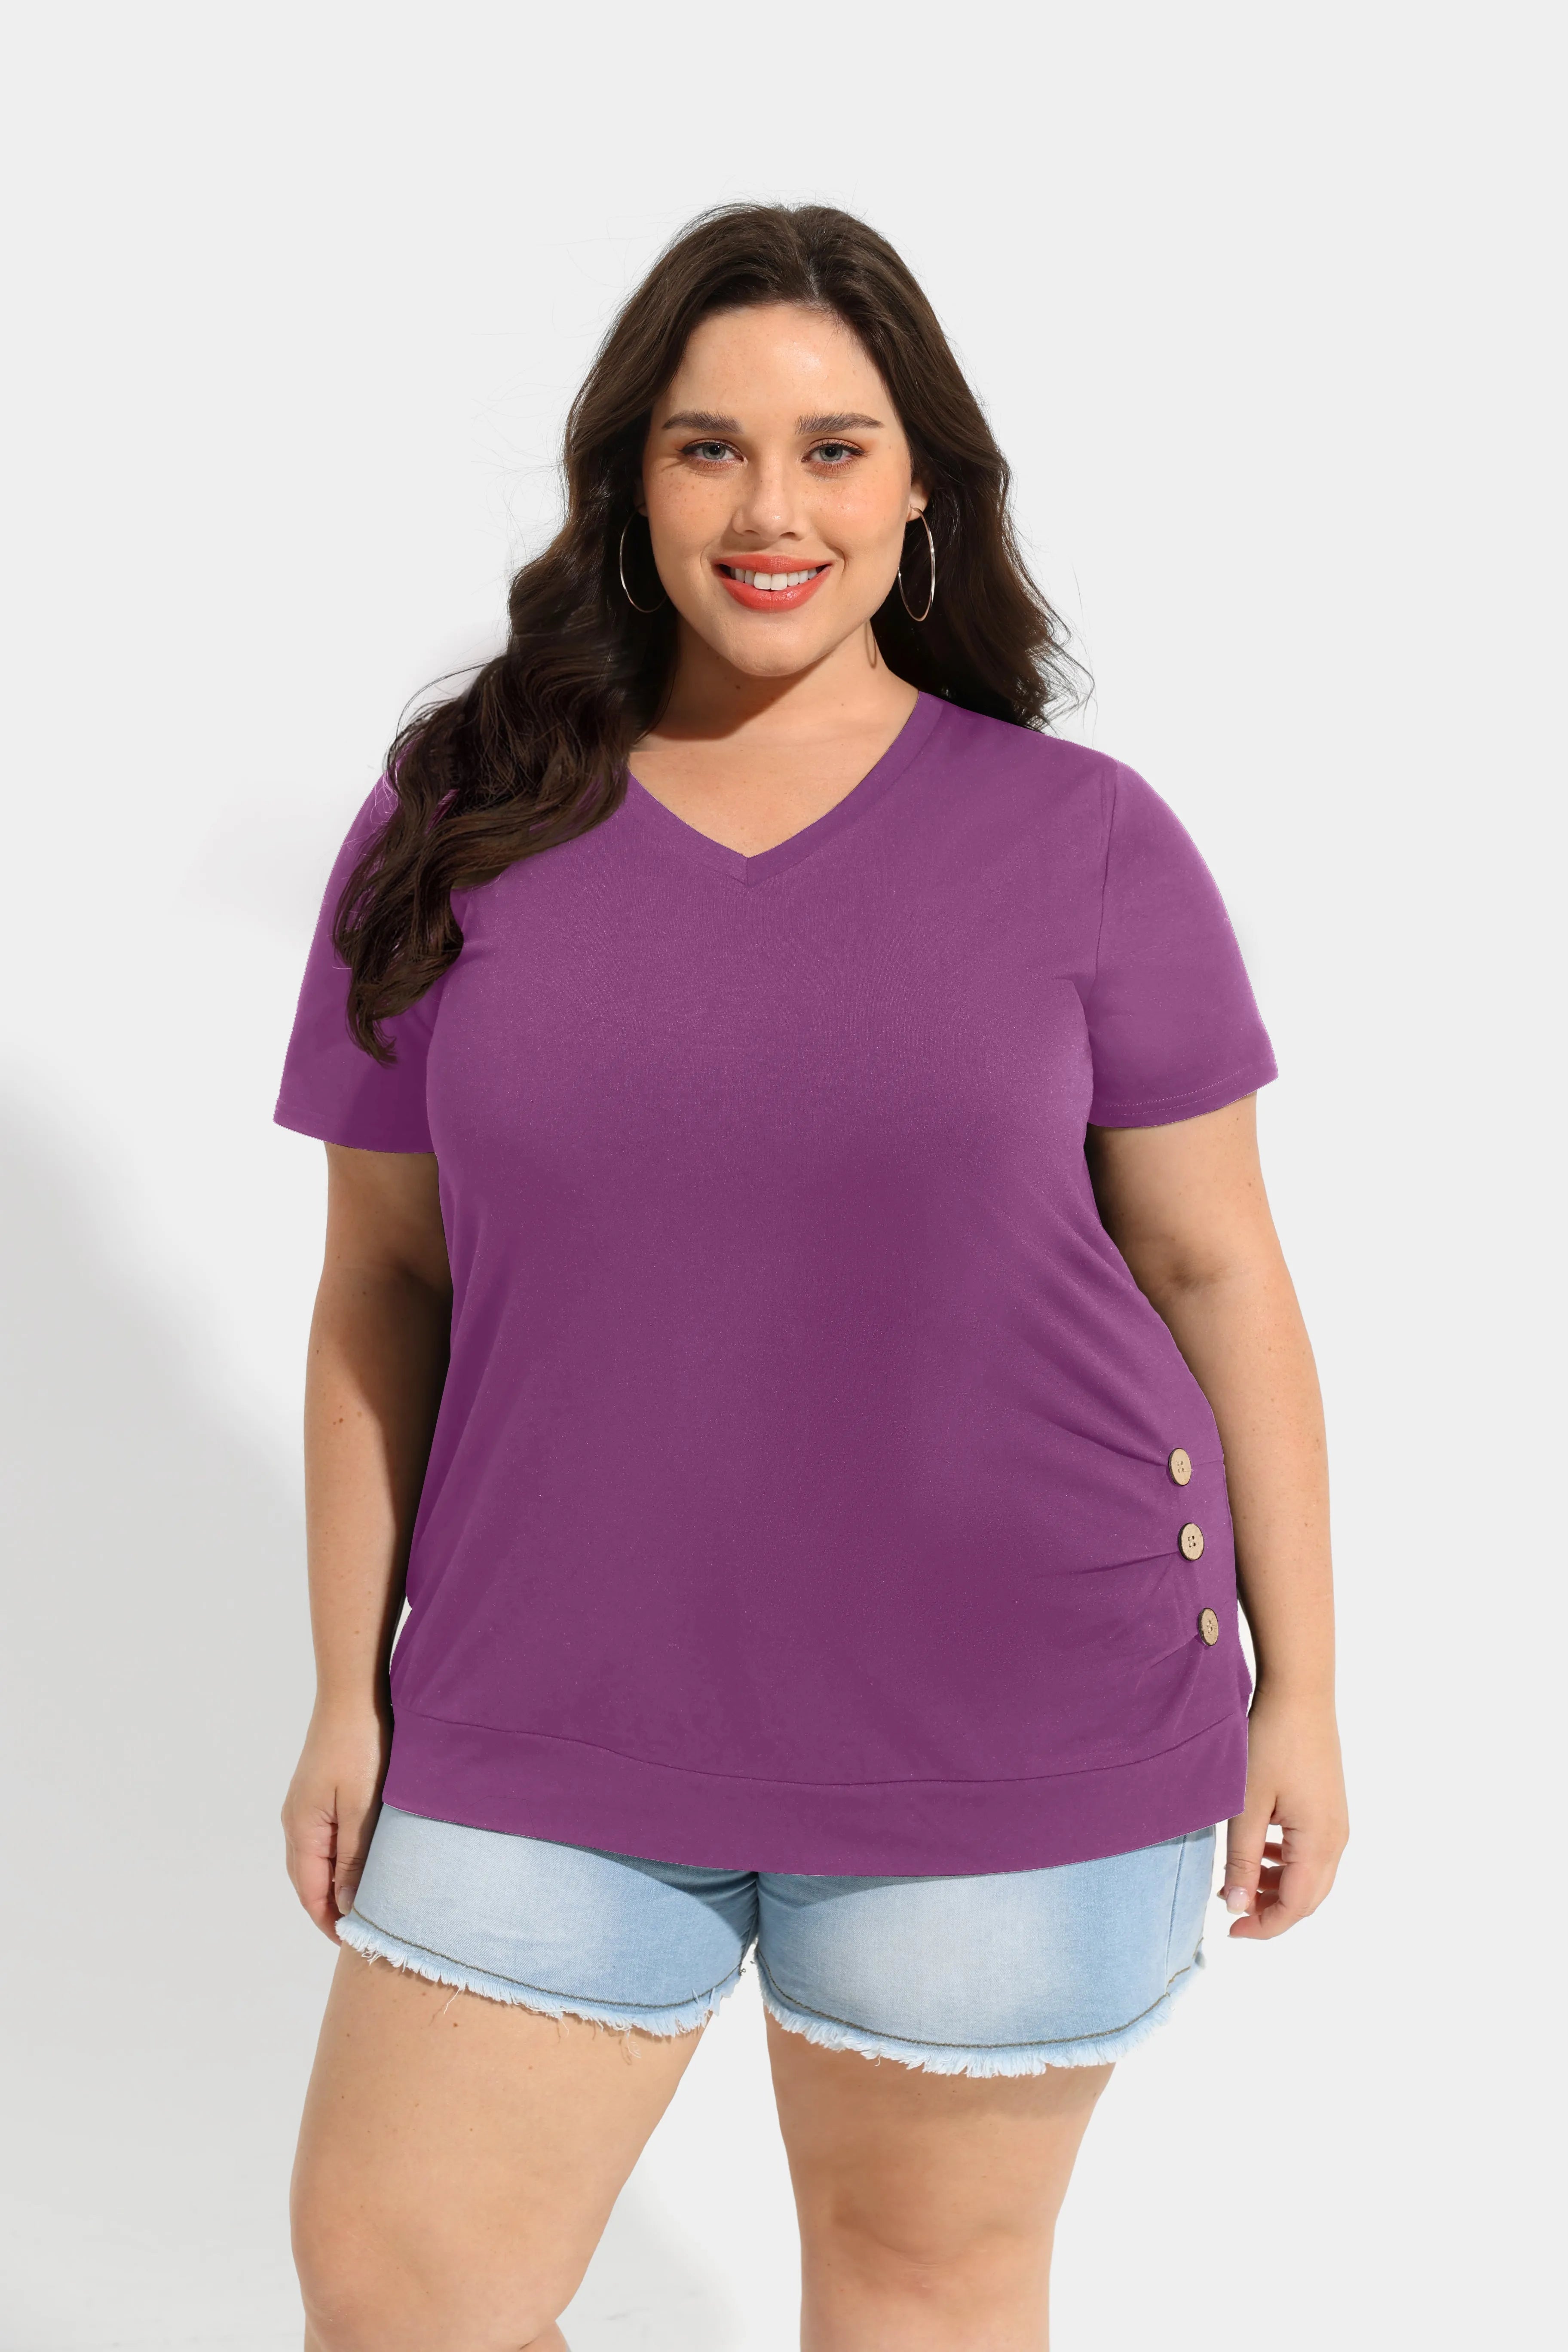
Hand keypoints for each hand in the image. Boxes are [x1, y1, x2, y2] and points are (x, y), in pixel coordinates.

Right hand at [281, 1703, 391, 1940]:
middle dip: (329, 1910)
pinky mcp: (318, 1791)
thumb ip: (354, 1859)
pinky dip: (338, 1860)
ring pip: (316, 1859)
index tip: (355, 1945)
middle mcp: (296, 1820)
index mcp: (302, 1829)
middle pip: (308, 1880)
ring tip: (363, 1905)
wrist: (353, 1694)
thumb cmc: (361, 1746)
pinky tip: (360, 1862)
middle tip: (361, 1933)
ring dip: (334, 1885)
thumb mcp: (362, 1808)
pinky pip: (323, 1838)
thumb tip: (344, 1907)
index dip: (329, 1922)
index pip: (310, 1892)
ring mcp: (305, 1804)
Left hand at [1221, 1689, 1347, 1939]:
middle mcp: (1336, 1839)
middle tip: (1232, 1910)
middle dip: (1272, 1911)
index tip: (1230, 1930)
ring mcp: (1336, 1823)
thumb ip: (1243, 1860)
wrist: (1299, 1695)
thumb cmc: (1271, 1744)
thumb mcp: (1247, 1805)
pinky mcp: (1329, 1807)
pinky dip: (1287, 1863)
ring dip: (1278, 1887)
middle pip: (1309, 1898)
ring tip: (1239, 1881)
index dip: (1264, 1926)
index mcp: (1320, 1843)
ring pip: (1311, 1876)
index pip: (1296, 1907)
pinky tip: (1261, 1850)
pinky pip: (1312, 1851)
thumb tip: (1238, 1907)